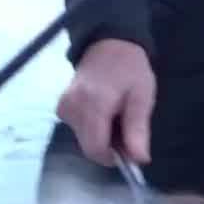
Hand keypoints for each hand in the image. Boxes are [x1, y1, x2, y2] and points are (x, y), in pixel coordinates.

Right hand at [55, 38, 155, 166]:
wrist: (108, 44)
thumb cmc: (130, 69)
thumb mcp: (142, 96)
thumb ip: (138, 128)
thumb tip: (139, 159)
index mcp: (94, 103)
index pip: (95, 148)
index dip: (114, 156)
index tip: (129, 148)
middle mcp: (73, 106)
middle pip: (89, 147)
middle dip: (109, 146)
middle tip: (125, 127)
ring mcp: (64, 106)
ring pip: (83, 140)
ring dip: (101, 136)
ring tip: (115, 115)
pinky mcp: (62, 106)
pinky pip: (77, 130)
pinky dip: (92, 128)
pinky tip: (102, 113)